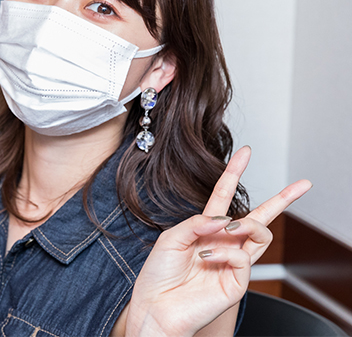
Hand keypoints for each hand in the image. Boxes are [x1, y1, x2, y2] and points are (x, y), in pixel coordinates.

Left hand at [124, 146, 311, 336]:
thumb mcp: (170, 238)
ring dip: (246, 223)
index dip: (234, 173)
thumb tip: (224, 217)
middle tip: (302, 184)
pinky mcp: (237, 281)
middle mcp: (223, 243)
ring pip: (260, 233)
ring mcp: (232, 262)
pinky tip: (208, 256)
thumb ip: (196, 222)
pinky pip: (243, 256)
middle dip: (283, 199)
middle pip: (259, 216)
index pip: (224, 195)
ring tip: (228, 227)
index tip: (245, 152)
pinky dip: (226, 251)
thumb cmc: (158, 275)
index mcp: (205, 229)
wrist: (155, 306)